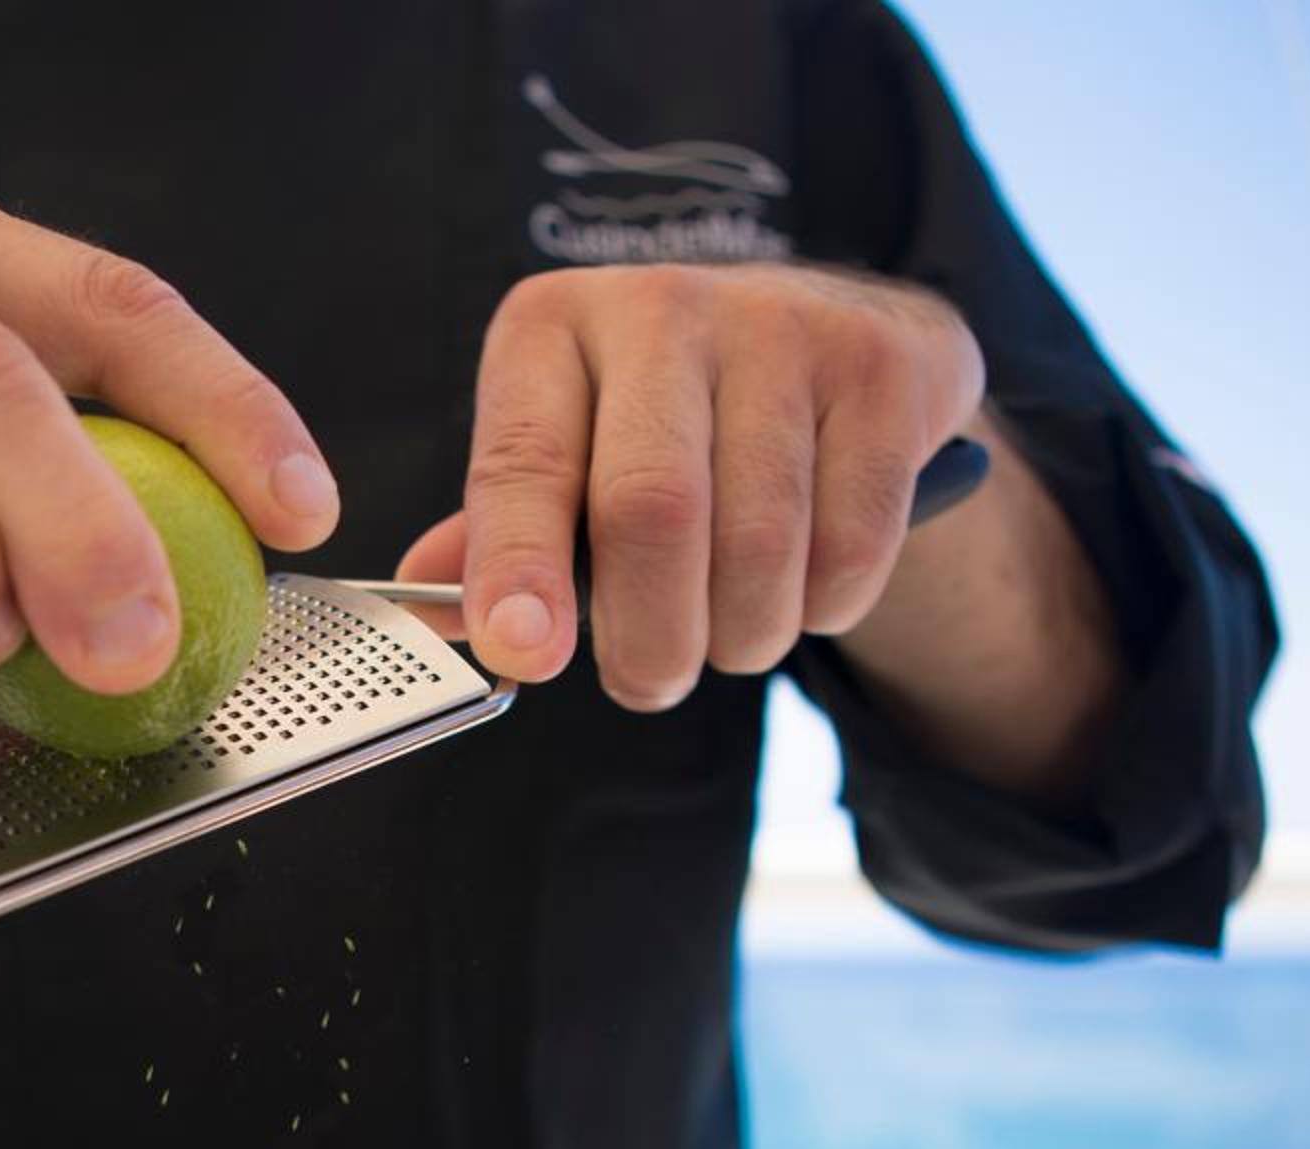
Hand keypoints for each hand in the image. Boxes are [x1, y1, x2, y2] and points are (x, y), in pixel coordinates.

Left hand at [395, 263, 983, 709]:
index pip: (523, 463)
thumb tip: (427, 603)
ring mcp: (781, 325)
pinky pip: (851, 544)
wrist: (836, 342)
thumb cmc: (667, 424)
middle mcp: (660, 306)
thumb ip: (501, 532)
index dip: (519, 567)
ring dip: (743, 634)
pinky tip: (807, 587)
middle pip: (651, 509)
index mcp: (550, 328)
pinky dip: (826, 607)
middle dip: (650, 636)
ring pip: (758, 543)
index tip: (523, 653)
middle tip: (650, 682)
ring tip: (731, 632)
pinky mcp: (882, 368)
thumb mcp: (568, 452)